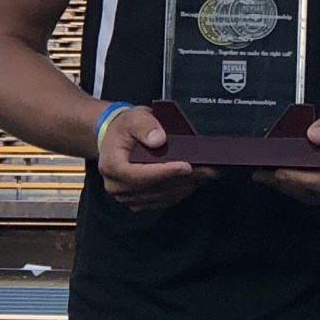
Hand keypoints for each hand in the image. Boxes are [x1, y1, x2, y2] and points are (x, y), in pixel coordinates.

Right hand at [98, 106, 215, 212]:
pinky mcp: (140, 201)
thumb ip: (145, 126)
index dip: (164, 172)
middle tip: (208, 170)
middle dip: (183, 179)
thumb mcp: (134, 117)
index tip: (186, 166)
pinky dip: (181, 191)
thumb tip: (158, 139)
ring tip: (207, 174)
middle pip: (154, 188)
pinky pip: (163, 201)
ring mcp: (128, 197)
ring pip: (162, 196)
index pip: (139, 175)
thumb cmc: (126, 128)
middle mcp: (116, 186)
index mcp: (111, 166)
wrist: (118, 139)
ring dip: (186, 186)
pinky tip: (196, 180)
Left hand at [264, 99, 319, 205]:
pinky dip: (297, 188)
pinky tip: (280, 180)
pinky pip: (315, 196)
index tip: (277, 171)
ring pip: (311, 197)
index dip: (297, 179)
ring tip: (264, 176)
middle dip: (286, 183)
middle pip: (313, 193)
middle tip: (261, 173)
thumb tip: (314, 135)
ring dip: (287, 187)